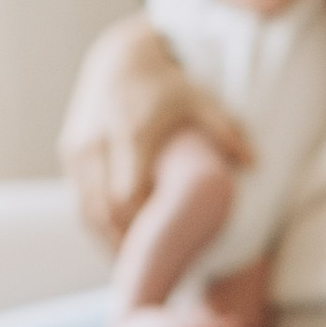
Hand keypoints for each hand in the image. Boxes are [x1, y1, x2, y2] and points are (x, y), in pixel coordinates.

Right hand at [60, 18, 252, 248]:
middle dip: (124, 243)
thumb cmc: (168, 82)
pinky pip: (78, 199)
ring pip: (86, 211)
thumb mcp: (200, 99)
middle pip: (103, 211)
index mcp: (131, 133)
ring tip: (131, 266)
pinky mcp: (69, 152)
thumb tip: (256, 163)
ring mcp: (77, 149)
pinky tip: (116, 242)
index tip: (162, 252)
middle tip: (149, 271)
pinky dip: (95, 224)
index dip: (140, 230)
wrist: (121, 55)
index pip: (127, 198)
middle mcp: (96, 143)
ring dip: (106, 240)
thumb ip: (226, 131)